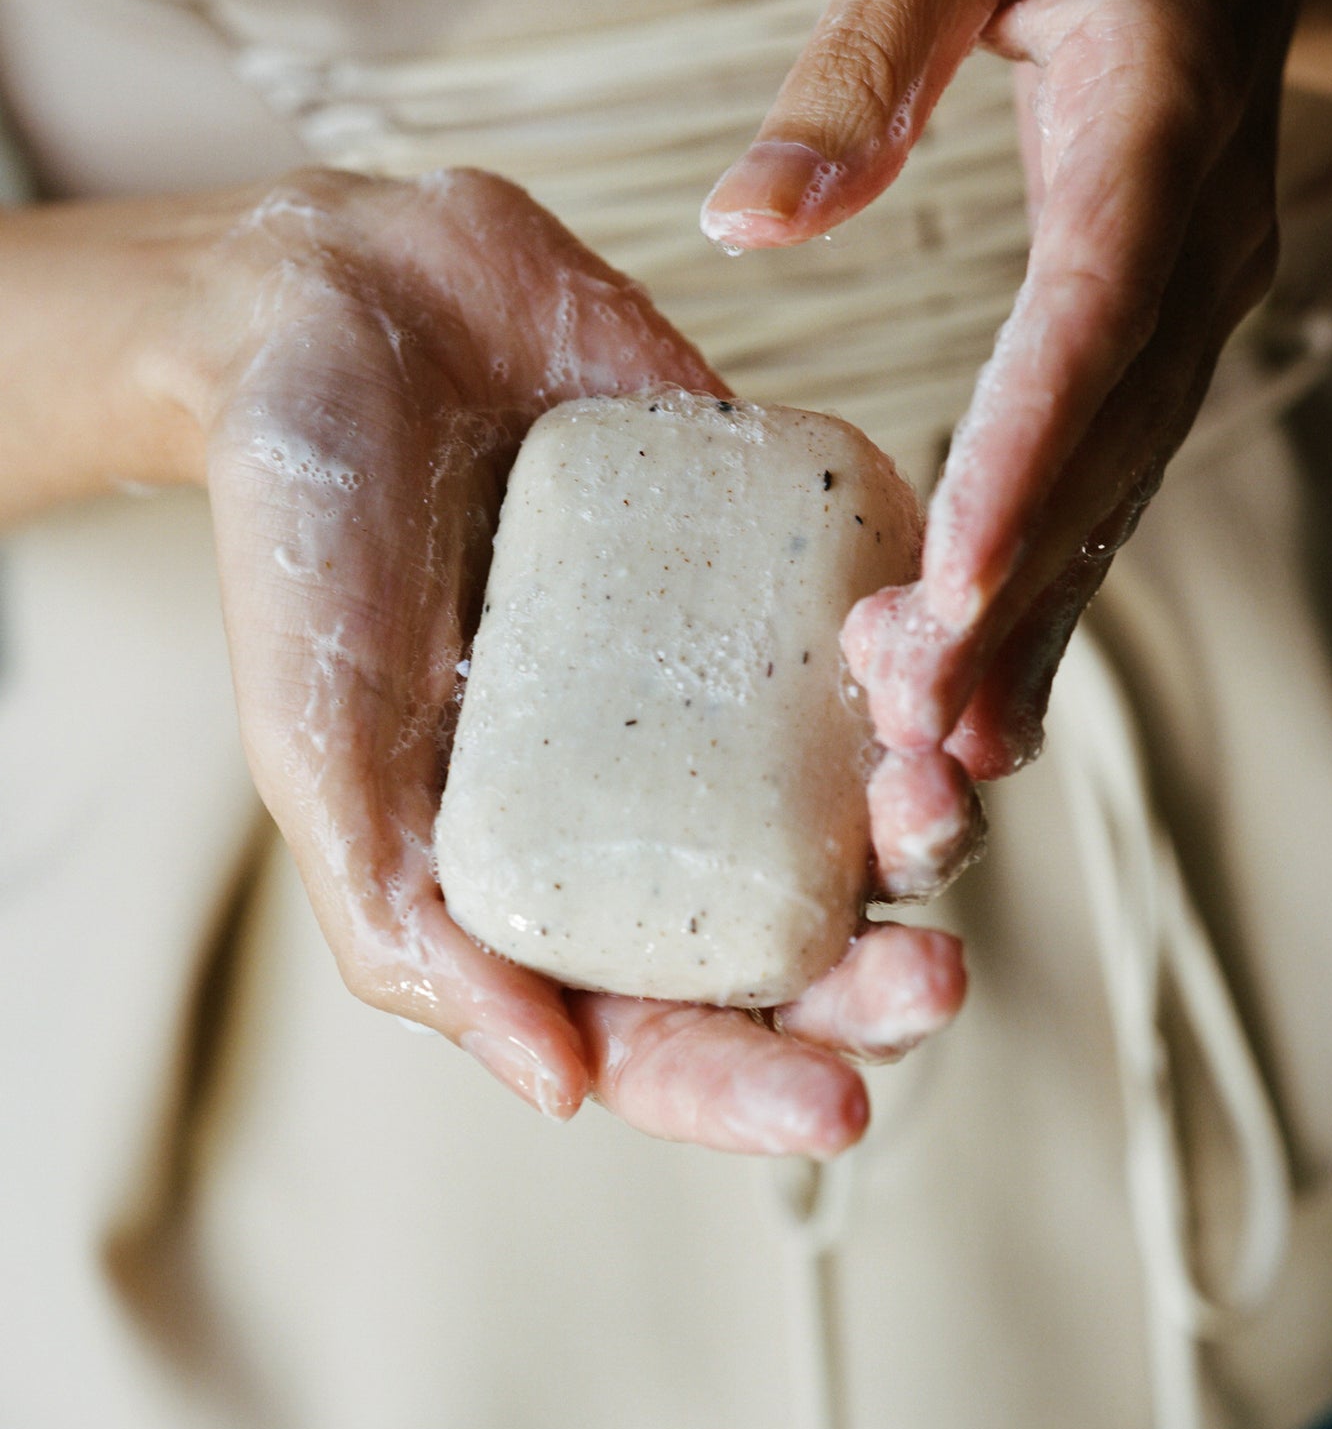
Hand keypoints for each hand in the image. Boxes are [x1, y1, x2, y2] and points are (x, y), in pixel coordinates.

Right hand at [178, 167, 962, 1152]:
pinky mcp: (775, 550)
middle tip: (931, 972)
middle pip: (796, 928)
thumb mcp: (321, 754)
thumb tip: (564, 1087)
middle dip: (876, 973)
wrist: (343, 313)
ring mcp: (727, 669)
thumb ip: (410, 926)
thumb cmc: (302, 543)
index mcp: (549, 867)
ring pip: (864, 790)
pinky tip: (923, 642)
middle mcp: (657, 785)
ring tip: (931, 790)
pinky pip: (886, 624)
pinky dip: (931, 652)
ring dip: (928, 819)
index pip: (663, 1023)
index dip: (753, 1089)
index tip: (844, 1115)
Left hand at [701, 0, 1311, 885]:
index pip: (1089, 319)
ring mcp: (1183, 297)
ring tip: (952, 759)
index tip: (952, 584)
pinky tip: (983, 673)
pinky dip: (1044, 575)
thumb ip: (868, 50)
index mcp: (1149, 132)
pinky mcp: (1148, 327)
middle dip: (1020, 598)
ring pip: (1112, 485)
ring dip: (1037, 623)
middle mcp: (1187, 246)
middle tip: (932, 739)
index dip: (1028, 457)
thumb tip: (751, 214)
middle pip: (1106, 448)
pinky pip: (1099, 469)